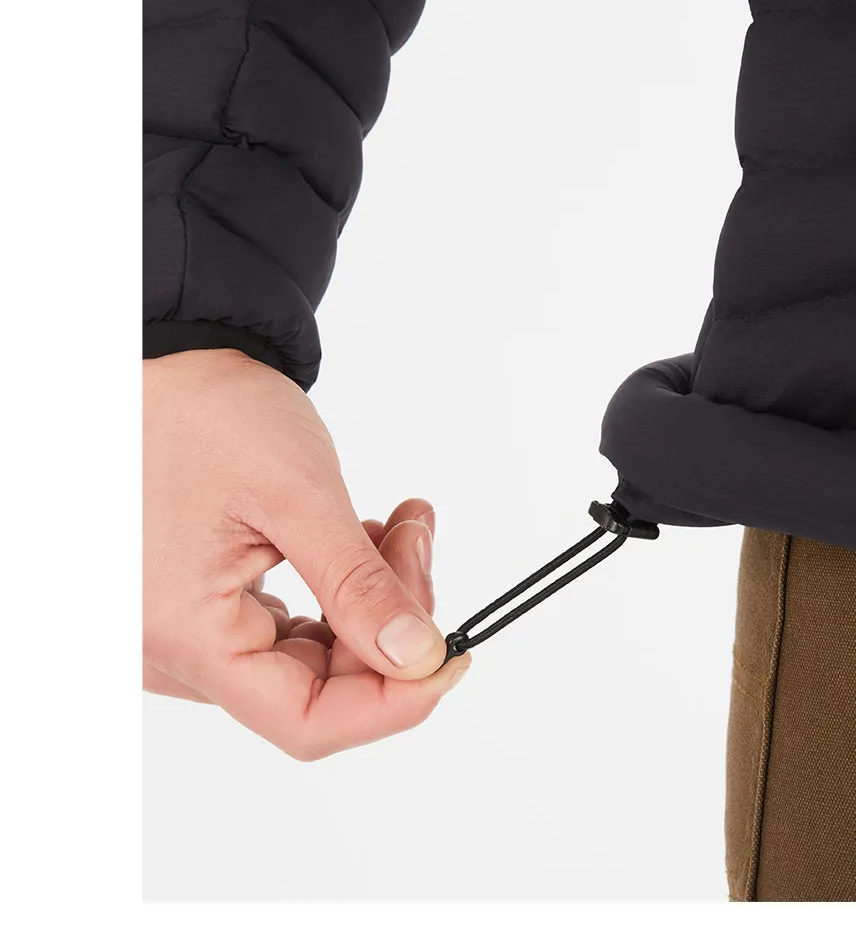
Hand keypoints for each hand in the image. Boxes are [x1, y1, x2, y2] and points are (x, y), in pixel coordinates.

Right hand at [143, 348, 469, 759]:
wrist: (169, 367)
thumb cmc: (211, 415)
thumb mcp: (298, 495)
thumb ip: (358, 585)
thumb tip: (419, 657)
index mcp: (185, 635)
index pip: (307, 722)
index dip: (393, 702)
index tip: (452, 654)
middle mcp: (175, 652)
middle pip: (318, 687)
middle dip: (391, 624)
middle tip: (420, 541)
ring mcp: (190, 633)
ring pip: (314, 658)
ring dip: (373, 600)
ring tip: (401, 526)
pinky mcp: (210, 608)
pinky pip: (293, 629)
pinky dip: (344, 591)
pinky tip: (369, 538)